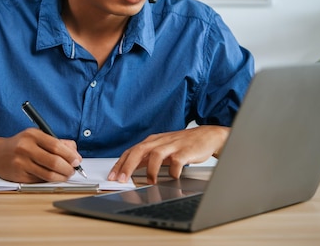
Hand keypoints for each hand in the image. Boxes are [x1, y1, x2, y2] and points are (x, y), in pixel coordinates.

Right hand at [0, 128, 82, 182]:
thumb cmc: (21, 144)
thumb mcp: (37, 136)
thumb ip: (57, 142)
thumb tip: (75, 153)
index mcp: (32, 135)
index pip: (56, 146)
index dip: (70, 155)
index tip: (77, 161)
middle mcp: (25, 148)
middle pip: (54, 161)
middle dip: (68, 168)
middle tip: (73, 170)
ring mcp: (21, 163)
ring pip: (48, 174)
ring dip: (61, 177)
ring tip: (66, 175)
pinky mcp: (19, 176)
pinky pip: (40, 180)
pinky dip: (50, 180)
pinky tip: (53, 177)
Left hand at [107, 125, 229, 183]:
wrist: (207, 136)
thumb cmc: (182, 144)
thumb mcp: (161, 148)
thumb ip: (147, 157)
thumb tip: (129, 170)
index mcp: (152, 141)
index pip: (131, 151)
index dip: (120, 164)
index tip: (112, 176)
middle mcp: (160, 142)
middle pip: (139, 151)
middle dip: (128, 166)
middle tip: (122, 180)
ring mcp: (173, 145)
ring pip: (156, 155)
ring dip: (150, 170)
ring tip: (149, 182)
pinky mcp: (186, 151)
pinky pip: (177, 162)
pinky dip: (173, 171)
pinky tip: (173, 178)